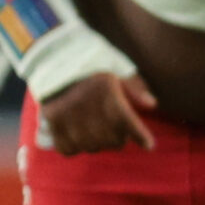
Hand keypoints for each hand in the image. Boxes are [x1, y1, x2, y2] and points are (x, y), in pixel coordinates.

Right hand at [40, 72, 157, 153]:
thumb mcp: (116, 65)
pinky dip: (75, 147)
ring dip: (98, 143)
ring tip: (97, 133)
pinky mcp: (52, 121)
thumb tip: (152, 104)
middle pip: (112, 140)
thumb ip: (134, 86)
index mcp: (106, 90)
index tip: (149, 145)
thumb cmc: (90, 61)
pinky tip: (78, 138)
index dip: (141, 137)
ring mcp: (68, 115)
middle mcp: (88, 105)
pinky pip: (67, 148)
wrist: (52, 55)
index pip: (128, 122)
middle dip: (119, 138)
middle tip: (118, 132)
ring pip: (91, 147)